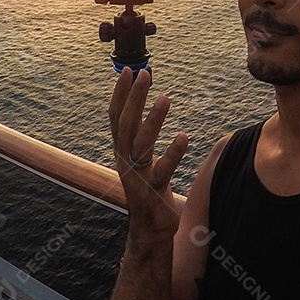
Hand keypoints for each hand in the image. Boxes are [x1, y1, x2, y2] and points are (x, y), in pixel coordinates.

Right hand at [109, 67, 188, 238]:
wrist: (149, 229)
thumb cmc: (149, 189)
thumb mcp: (141, 158)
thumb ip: (141, 135)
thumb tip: (147, 105)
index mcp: (121, 151)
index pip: (115, 117)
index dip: (120, 94)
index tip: (129, 70)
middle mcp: (124, 161)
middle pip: (125, 125)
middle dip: (133, 98)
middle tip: (145, 74)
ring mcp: (137, 177)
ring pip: (141, 145)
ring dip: (152, 120)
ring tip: (165, 98)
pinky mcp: (153, 192)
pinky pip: (162, 171)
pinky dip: (172, 154)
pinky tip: (184, 136)